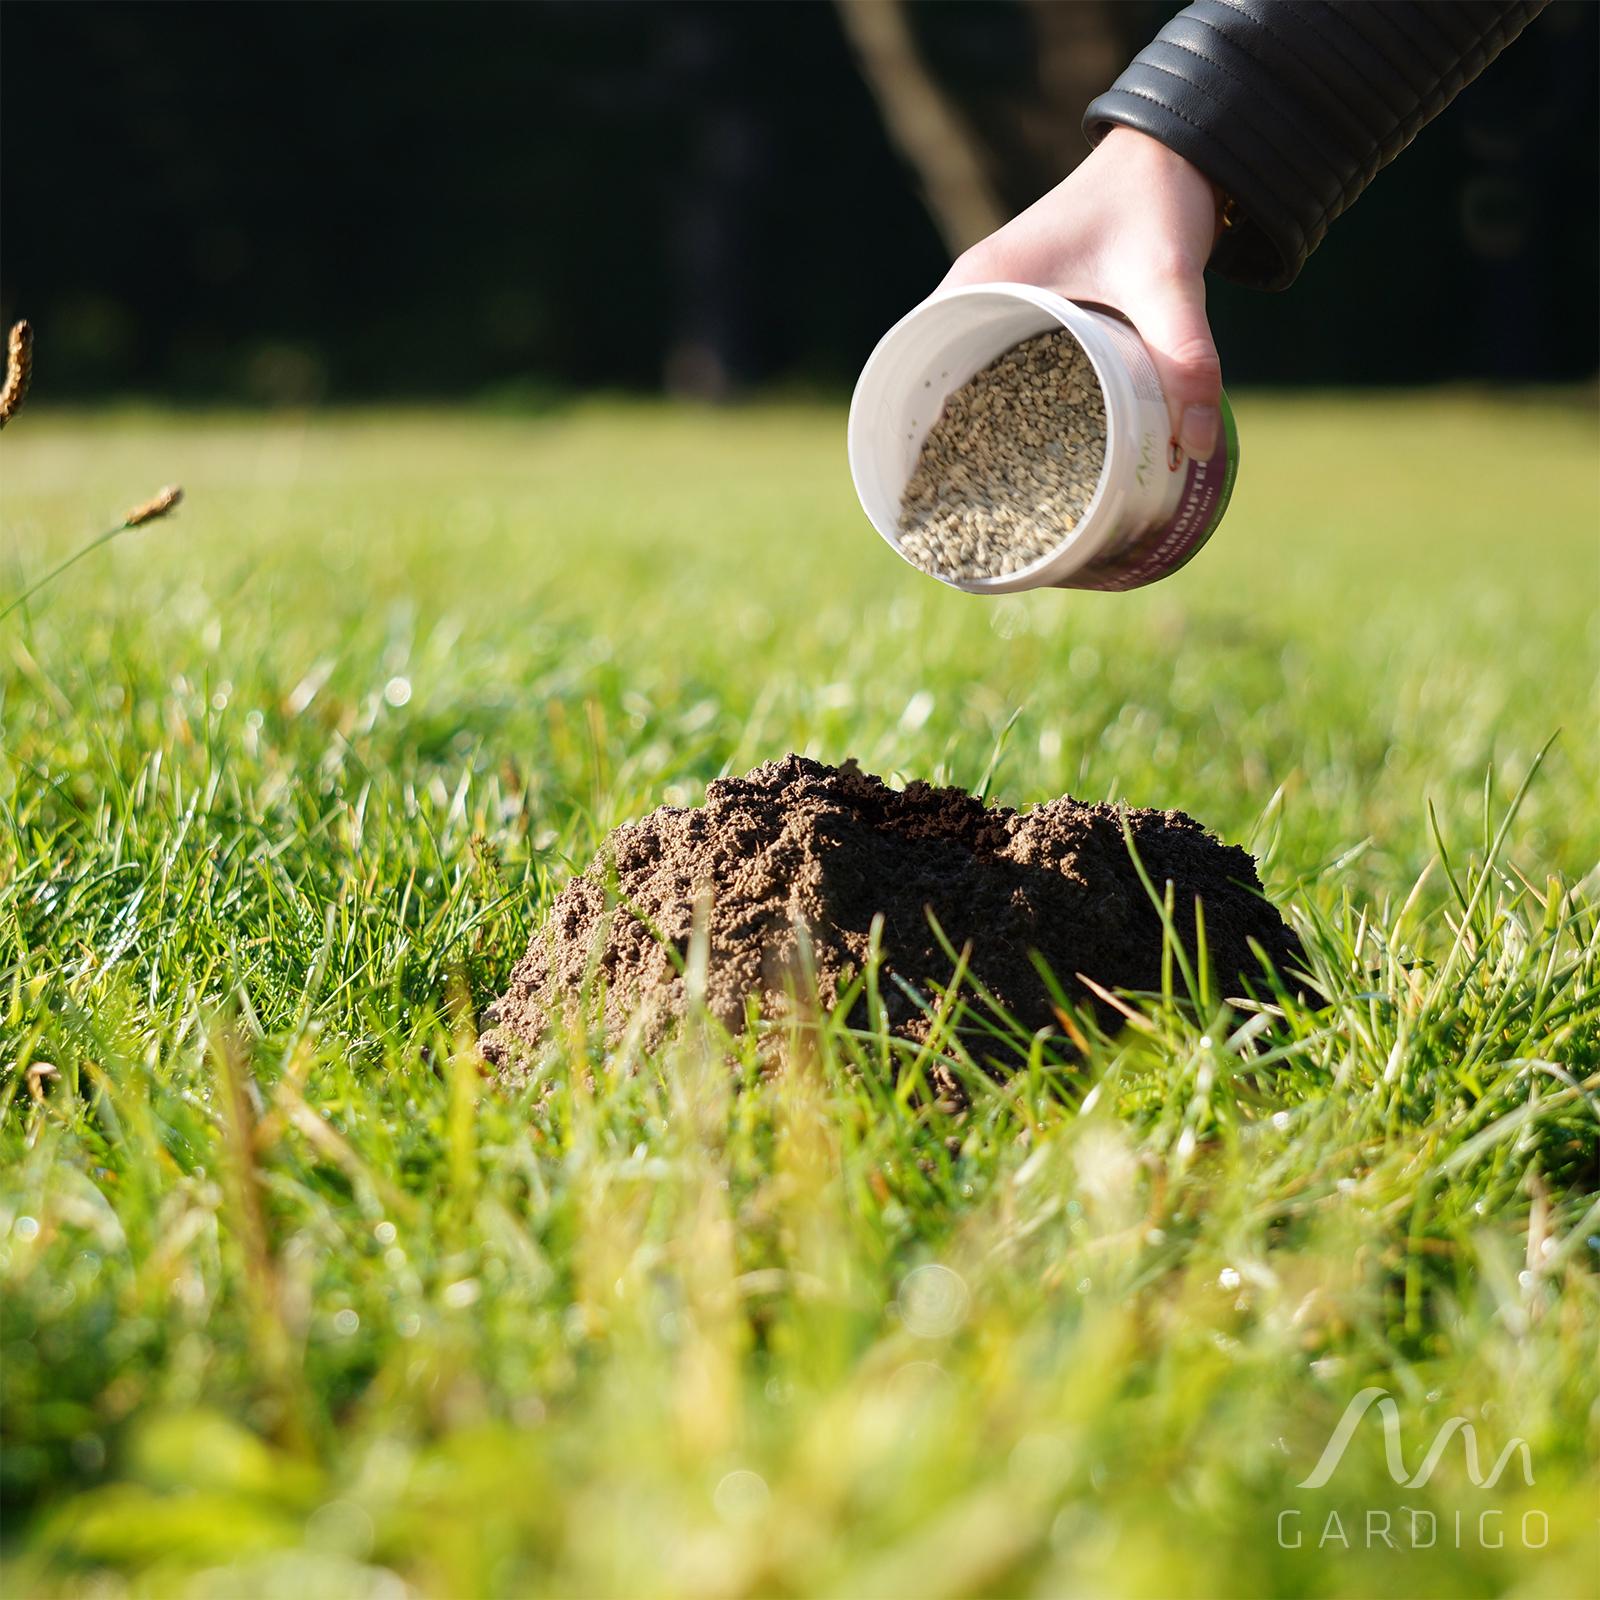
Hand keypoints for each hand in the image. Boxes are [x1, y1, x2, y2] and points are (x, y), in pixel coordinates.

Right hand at [940, 127, 1225, 460]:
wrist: (1178, 146)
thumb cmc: (1157, 200)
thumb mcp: (1169, 283)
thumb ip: (1186, 358)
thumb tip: (1197, 447)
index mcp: (981, 280)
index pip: (921, 361)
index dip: (918, 425)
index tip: (935, 483)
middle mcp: (979, 290)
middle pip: (943, 378)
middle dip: (955, 441)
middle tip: (977, 504)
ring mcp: (1003, 297)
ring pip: (974, 374)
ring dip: (985, 424)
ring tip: (1001, 489)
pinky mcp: (1033, 305)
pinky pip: (1006, 362)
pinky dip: (1015, 402)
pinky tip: (1038, 445)